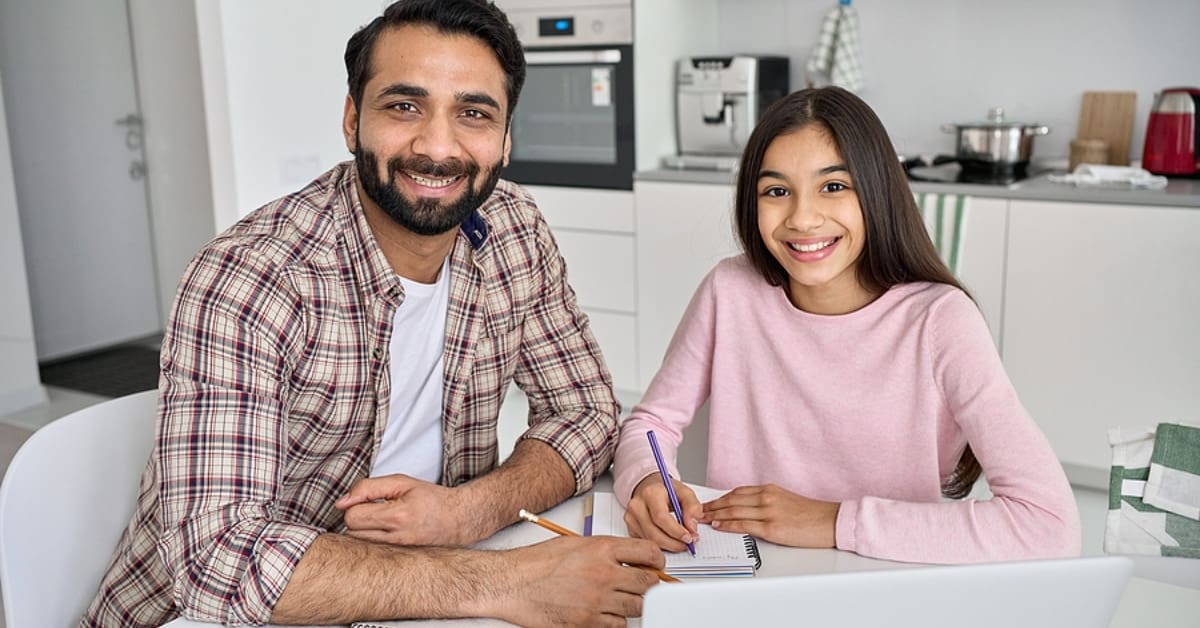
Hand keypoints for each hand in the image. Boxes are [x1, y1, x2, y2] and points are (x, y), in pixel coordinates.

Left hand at [336, 474, 485, 546]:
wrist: (459, 519)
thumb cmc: (432, 498)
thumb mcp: (401, 482)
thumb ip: (368, 488)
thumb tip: (342, 502)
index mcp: (397, 516)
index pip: (353, 517)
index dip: (353, 504)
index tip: (365, 500)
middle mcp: (396, 538)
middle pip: (352, 533)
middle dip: (356, 518)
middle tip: (372, 509)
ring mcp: (397, 551)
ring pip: (359, 544)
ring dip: (362, 530)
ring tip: (378, 520)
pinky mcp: (398, 558)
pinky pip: (372, 551)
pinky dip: (372, 540)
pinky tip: (385, 532)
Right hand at [491, 536, 665, 626]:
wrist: (513, 583)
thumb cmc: (538, 563)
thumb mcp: (576, 544)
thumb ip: (605, 552)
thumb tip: (630, 560)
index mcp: (602, 549)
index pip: (648, 552)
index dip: (656, 560)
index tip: (655, 565)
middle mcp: (604, 574)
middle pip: (648, 583)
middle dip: (648, 585)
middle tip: (641, 585)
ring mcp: (597, 600)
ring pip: (637, 607)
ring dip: (632, 604)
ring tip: (619, 599)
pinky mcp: (588, 622)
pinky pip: (618, 626)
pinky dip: (616, 621)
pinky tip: (604, 612)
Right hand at [624, 474, 702, 551]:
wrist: (650, 488)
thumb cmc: (667, 491)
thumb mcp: (685, 493)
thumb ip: (693, 508)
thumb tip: (692, 528)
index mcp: (650, 493)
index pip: (661, 517)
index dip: (676, 531)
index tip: (689, 538)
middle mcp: (636, 505)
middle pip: (653, 533)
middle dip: (673, 543)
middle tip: (687, 544)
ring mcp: (630, 517)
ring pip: (649, 540)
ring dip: (668, 546)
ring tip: (680, 543)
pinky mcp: (630, 527)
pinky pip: (645, 542)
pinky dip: (659, 545)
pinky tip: (669, 541)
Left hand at [700, 484, 838, 547]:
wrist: (831, 521)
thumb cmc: (812, 515)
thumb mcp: (786, 501)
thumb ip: (767, 502)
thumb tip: (750, 510)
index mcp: (770, 490)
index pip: (737, 492)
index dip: (720, 498)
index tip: (709, 503)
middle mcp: (766, 497)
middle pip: (731, 500)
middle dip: (712, 506)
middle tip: (697, 511)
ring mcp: (768, 512)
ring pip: (734, 511)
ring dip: (715, 515)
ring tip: (702, 519)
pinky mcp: (772, 528)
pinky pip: (744, 525)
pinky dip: (728, 525)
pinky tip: (719, 526)